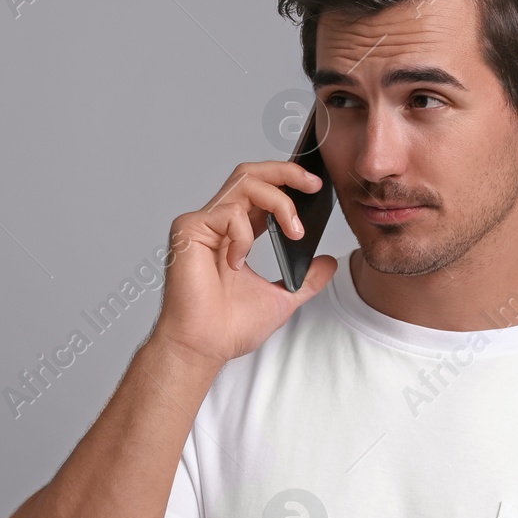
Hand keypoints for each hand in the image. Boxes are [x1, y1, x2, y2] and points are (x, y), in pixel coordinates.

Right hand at [150, 160, 337, 367]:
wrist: (203, 346)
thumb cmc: (228, 327)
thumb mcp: (282, 297)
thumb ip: (306, 279)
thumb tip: (329, 262)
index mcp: (236, 232)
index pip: (262, 190)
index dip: (288, 181)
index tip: (316, 188)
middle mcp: (218, 222)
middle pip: (251, 172)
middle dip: (286, 171)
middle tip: (313, 184)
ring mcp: (202, 223)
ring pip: (245, 182)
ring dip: (278, 202)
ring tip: (294, 231)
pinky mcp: (189, 229)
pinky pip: (229, 213)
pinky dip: (244, 236)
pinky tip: (237, 263)